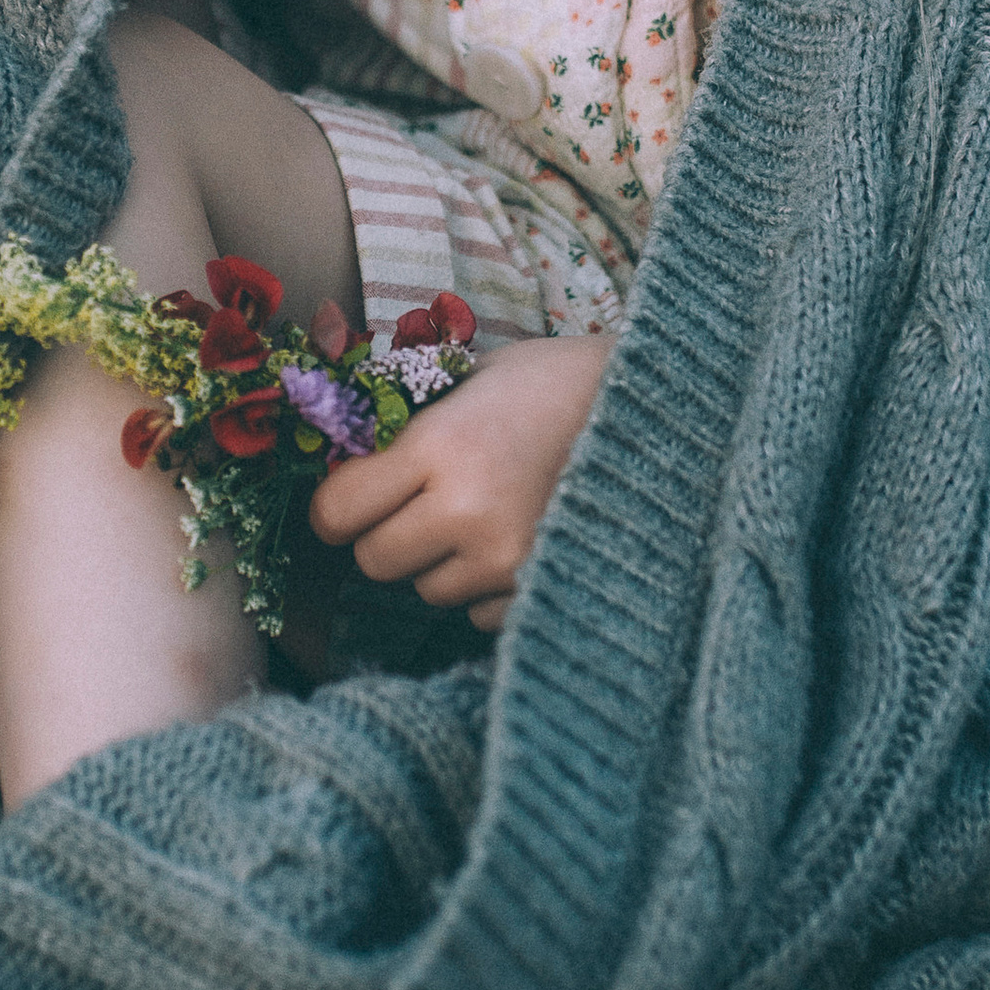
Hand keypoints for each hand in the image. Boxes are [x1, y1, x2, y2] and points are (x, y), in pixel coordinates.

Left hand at [308, 333, 613, 629]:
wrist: (652, 410)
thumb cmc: (548, 382)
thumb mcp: (467, 376)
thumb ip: (403, 420)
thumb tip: (340, 457)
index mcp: (440, 446)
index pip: (337, 510)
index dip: (337, 505)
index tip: (352, 495)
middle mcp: (468, 509)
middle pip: (374, 561)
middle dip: (383, 535)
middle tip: (416, 504)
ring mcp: (507, 557)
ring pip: (425, 591)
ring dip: (438, 562)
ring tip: (480, 513)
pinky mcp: (539, 589)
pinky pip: (475, 612)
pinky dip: (483, 585)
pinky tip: (515, 536)